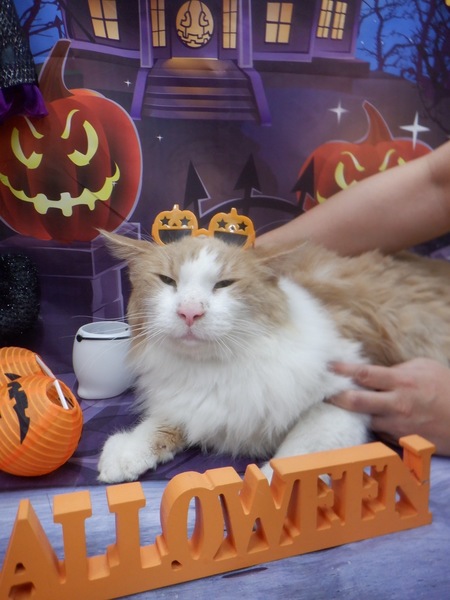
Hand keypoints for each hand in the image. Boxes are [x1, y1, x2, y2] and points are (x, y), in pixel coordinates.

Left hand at [327, 358, 449, 455]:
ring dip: (349, 415)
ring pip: (363, 420)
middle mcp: (396, 405)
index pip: (364, 374)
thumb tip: (375, 372)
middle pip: (355, 401)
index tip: (327, 366)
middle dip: (335, 397)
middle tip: (320, 392)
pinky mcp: (401, 441)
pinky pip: (378, 432)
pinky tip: (362, 420)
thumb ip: (397, 369)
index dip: (342, 369)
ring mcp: (398, 426)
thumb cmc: (446, 388)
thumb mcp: (424, 368)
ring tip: (334, 407)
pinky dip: (369, 425)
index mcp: (401, 382)